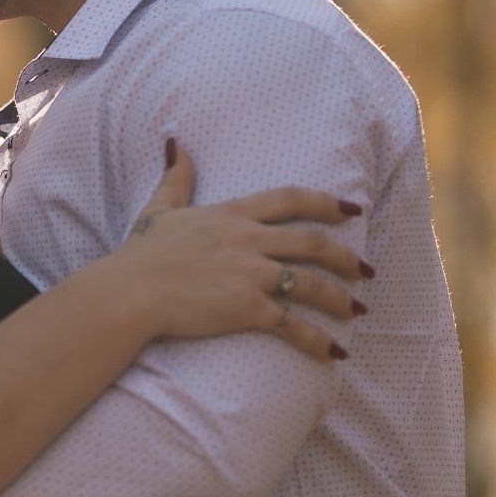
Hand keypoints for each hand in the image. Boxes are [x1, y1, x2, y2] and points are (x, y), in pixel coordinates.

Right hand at [116, 143, 370, 361]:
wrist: (128, 292)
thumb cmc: (140, 254)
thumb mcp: (160, 208)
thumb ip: (176, 177)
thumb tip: (176, 143)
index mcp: (232, 214)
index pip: (290, 199)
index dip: (326, 202)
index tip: (352, 209)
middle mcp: (247, 239)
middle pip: (312, 242)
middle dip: (346, 256)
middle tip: (367, 270)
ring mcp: (249, 273)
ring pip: (311, 283)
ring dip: (341, 298)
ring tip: (359, 310)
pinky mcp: (246, 308)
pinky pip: (292, 324)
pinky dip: (317, 340)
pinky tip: (334, 353)